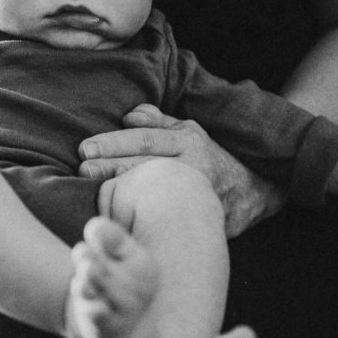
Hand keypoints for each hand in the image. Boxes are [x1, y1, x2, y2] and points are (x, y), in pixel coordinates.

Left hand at [78, 104, 284, 236]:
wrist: (255, 189)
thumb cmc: (209, 157)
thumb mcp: (189, 132)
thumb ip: (158, 122)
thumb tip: (129, 115)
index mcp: (187, 140)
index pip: (144, 140)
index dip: (114, 144)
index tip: (85, 149)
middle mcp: (192, 166)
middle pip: (144, 166)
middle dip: (110, 168)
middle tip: (82, 170)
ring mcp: (197, 194)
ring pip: (154, 194)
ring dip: (120, 194)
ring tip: (92, 194)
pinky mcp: (201, 219)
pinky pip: (166, 220)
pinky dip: (141, 221)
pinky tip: (118, 222)